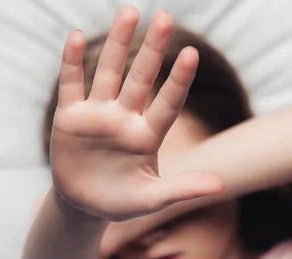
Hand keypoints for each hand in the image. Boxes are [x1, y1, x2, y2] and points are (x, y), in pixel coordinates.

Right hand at [50, 7, 223, 221]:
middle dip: (152, 50)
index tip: (191, 54)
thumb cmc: (122, 202)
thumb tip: (221, 186)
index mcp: (147, 136)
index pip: (168, 103)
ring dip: (118, 44)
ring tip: (130, 12)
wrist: (83, 206)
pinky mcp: (70, 117)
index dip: (178, 80)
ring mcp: (98, 114)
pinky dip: (73, 62)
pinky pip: (71, 85)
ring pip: (109, 72)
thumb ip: (182, 189)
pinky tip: (78, 36)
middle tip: (166, 18)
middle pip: (140, 78)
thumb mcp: (152, 199)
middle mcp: (125, 118)